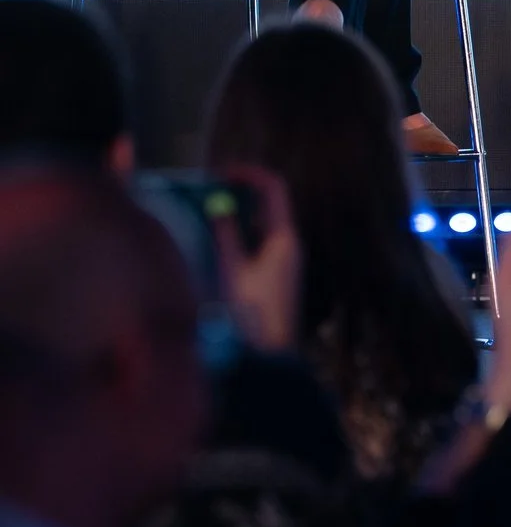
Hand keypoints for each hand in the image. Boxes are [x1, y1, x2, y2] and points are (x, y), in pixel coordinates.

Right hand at [208, 164, 300, 354]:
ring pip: (262, 222)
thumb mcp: (231, 271)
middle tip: (207, 187)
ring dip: (237, 211)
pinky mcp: (275, 274)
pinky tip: (215, 238)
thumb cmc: (251, 315)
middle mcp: (289, 245)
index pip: (274, 188)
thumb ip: (225, 237)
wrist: (268, 356)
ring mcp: (284, 259)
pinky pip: (258, 241)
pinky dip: (238, 231)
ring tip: (204, 209)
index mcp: (285, 238)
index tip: (220, 170)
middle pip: (269, 203)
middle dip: (240, 191)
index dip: (249, 173)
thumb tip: (216, 206)